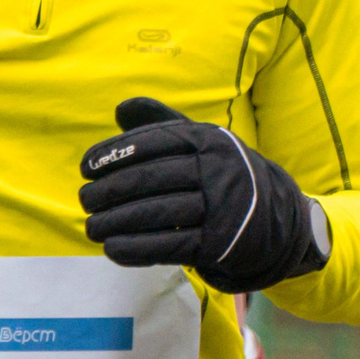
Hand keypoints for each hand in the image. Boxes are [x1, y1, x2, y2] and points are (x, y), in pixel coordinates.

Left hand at [77, 97, 328, 293]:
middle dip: (109, 191)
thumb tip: (121, 109)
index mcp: (207, 138)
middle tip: (84, 200)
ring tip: (91, 227)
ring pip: (156, 214)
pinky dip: (136, 249)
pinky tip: (112, 249)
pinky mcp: (219, 243)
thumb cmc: (222, 174)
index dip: (113, 154)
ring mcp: (220, 207)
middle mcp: (216, 169)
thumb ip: (161, 123)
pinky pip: (169, 246)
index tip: (85, 168)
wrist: (275, 218)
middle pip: (149, 179)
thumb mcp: (200, 142)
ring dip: (116, 222)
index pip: (151, 142)